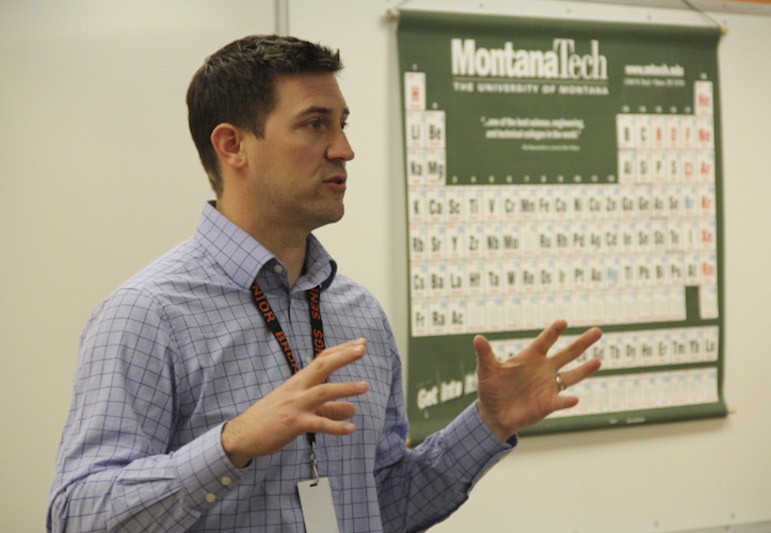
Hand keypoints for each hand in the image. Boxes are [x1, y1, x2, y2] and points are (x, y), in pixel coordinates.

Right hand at [221, 338, 369, 467]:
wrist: (243, 434)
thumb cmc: (271, 418)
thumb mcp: (299, 408)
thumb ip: (327, 408)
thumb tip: (352, 409)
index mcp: (297, 381)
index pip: (322, 359)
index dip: (342, 350)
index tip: (361, 342)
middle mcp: (297, 389)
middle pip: (322, 366)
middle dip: (343, 356)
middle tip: (363, 348)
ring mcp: (295, 405)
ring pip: (323, 392)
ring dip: (345, 388)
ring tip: (365, 386)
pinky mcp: (293, 424)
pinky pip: (318, 424)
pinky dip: (336, 426)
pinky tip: (351, 428)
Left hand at [475, 320, 601, 440]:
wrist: (494, 414)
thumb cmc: (491, 388)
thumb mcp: (486, 370)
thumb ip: (485, 355)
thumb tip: (477, 338)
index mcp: (530, 357)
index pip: (545, 341)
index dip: (553, 332)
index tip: (563, 322)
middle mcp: (544, 369)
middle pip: (567, 354)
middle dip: (582, 343)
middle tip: (597, 331)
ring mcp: (549, 386)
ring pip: (572, 376)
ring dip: (585, 369)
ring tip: (598, 361)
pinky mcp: (549, 404)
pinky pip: (561, 401)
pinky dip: (567, 400)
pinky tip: (574, 399)